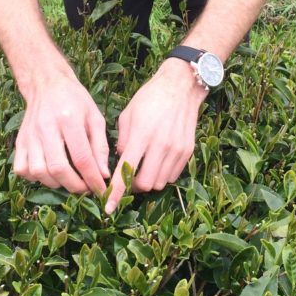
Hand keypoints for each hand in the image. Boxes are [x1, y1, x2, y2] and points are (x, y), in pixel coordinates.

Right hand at [13, 68, 109, 195]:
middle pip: (58, 168)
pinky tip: (48, 173)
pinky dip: (35, 178)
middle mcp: (46, 128)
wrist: (47, 84)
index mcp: (69, 119)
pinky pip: (22, 170)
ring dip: (56, 184)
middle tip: (86, 189)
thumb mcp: (95, 117)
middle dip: (75, 186)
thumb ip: (101, 146)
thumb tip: (103, 175)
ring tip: (69, 181)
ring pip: (39, 172)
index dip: (93, 179)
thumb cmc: (75, 100)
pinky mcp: (19, 141)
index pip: (82, 158)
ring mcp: (29, 136)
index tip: (101, 190)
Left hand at [105, 59, 204, 212]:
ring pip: (159, 183)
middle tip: (127, 178)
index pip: (125, 172)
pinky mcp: (187, 151)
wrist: (180, 87)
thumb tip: (120, 162)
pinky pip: (172, 176)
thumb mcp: (127, 115)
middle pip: (144, 184)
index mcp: (141, 135)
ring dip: (148, 182)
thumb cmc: (149, 98)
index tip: (108, 208)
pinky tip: (157, 162)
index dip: (116, 193)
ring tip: (143, 168)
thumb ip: (122, 140)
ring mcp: (176, 150)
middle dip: (133, 187)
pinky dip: (162, 175)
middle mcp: (160, 145)